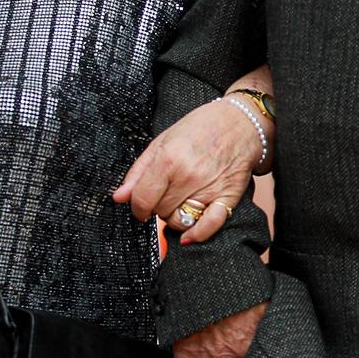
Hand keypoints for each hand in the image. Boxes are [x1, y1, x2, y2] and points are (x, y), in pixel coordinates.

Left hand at [114, 100, 267, 243]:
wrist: (239, 122)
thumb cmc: (200, 128)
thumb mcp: (162, 141)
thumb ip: (139, 171)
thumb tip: (119, 197)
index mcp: (169, 159)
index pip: (142, 198)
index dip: (137, 207)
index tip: (140, 206)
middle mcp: (189, 175)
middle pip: (160, 210)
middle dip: (158, 206)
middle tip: (166, 193)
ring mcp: (210, 188)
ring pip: (180, 221)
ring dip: (175, 216)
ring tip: (180, 201)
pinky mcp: (228, 197)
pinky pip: (209, 226)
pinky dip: (197, 234)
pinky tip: (189, 235)